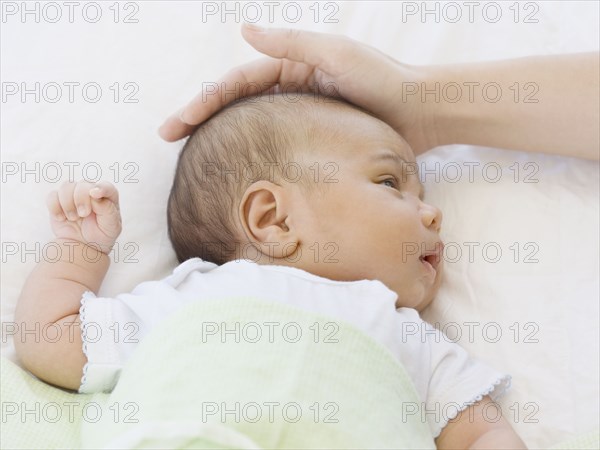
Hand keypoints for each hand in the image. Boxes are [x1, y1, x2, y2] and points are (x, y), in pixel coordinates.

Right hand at [46, 181, 121, 253]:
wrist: (83, 246)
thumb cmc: (101, 235)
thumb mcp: (112, 226)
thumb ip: (107, 210)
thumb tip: (95, 196)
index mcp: (107, 197)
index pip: (106, 186)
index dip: (100, 188)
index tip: (94, 194)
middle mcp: (90, 193)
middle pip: (83, 184)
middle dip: (81, 198)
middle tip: (83, 214)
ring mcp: (74, 196)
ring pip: (66, 186)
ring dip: (67, 203)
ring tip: (73, 218)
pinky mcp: (58, 202)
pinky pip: (52, 196)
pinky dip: (54, 207)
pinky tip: (61, 218)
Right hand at [158, 24, 434, 154]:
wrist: (420, 112)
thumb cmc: (381, 80)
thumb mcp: (334, 54)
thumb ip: (290, 44)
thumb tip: (244, 30)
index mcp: (289, 68)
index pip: (235, 84)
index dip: (202, 102)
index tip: (174, 124)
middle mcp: (289, 90)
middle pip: (234, 104)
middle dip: (199, 117)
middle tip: (166, 137)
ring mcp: (300, 115)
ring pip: (250, 125)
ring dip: (219, 137)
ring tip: (191, 156)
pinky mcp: (314, 138)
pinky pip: (275, 145)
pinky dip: (252, 153)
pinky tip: (238, 169)